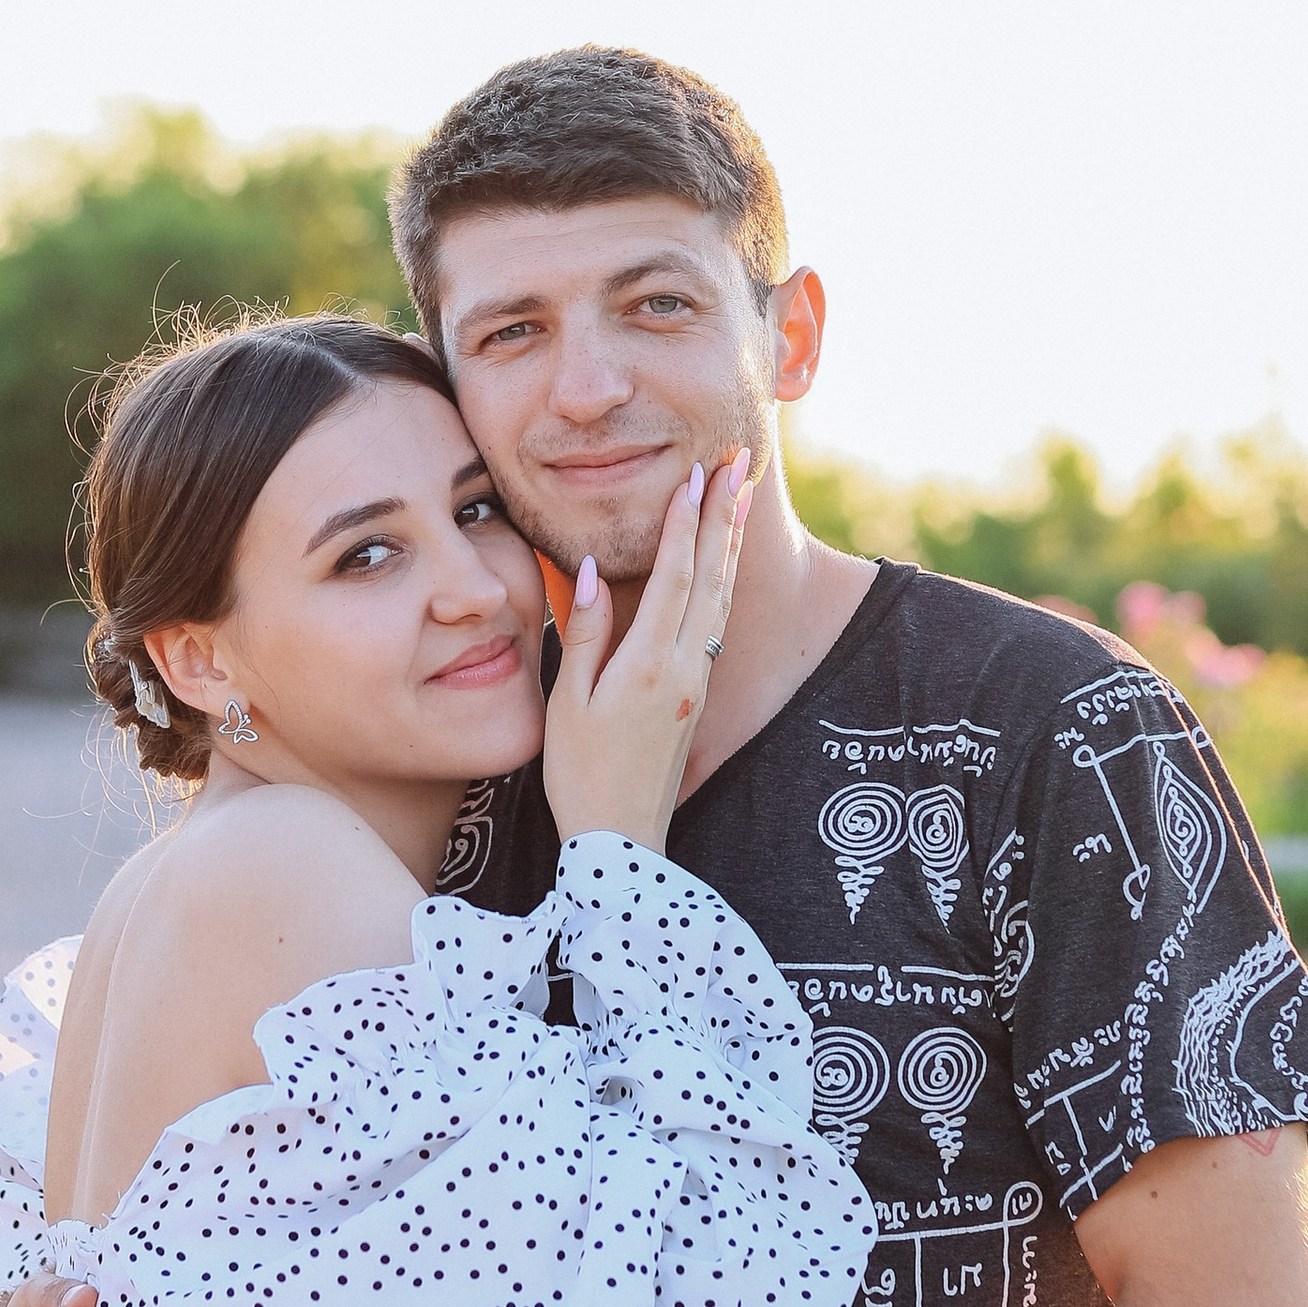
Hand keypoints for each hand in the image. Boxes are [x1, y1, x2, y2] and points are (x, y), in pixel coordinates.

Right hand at [544, 450, 751, 853]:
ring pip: (719, 599)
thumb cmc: (582, 774)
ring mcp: (695, 683)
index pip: (674, 576)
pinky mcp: (695, 697)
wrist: (622, 842)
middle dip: (723, 517)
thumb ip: (585, 635)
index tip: (695, 476)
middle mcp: (685, 668)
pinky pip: (713, 623)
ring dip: (728, 545)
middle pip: (711, 578)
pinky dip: (720, 582)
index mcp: (651, 665)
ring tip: (738, 500)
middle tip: (738, 464)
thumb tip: (594, 572)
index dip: (685, 523)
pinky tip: (721, 567)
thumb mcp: (569, 705)